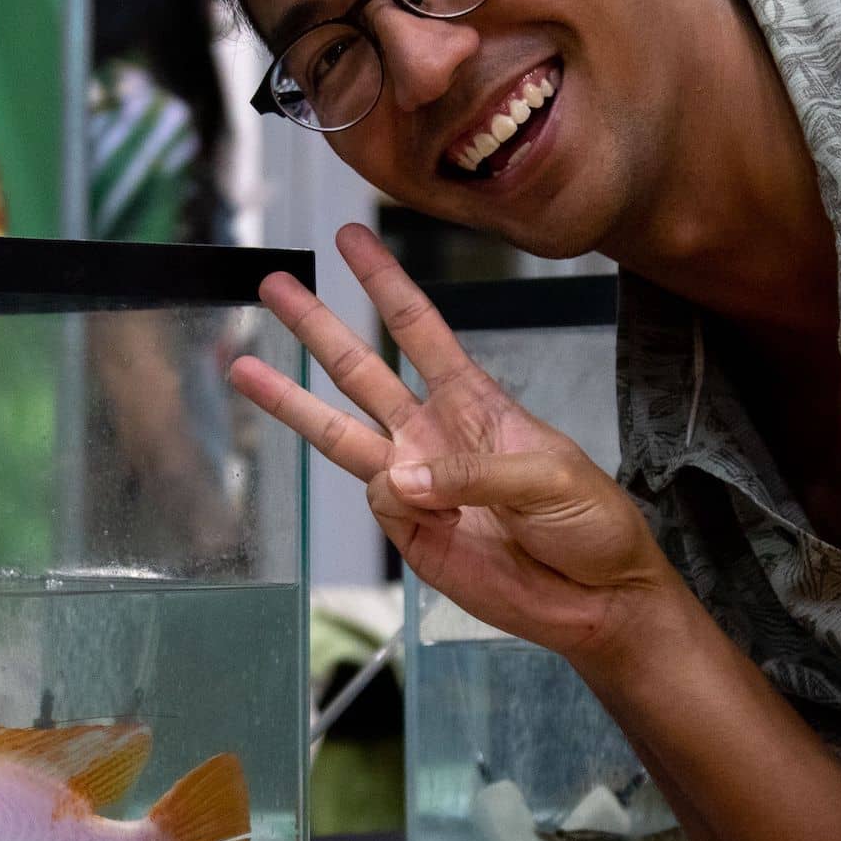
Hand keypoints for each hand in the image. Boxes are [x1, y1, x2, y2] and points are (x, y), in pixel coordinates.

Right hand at [230, 225, 679, 664]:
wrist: (598, 600)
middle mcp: (432, 433)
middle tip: (273, 285)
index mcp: (473, 401)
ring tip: (242, 368)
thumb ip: (472, 472)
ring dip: (289, 400)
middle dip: (316, 326)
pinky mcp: (408, 534)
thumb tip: (394, 480)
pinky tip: (424, 508)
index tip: (352, 240)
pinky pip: (378, 503)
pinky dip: (391, 500)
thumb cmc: (590, 524)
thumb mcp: (549, 477)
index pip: (418, 330)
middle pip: (359, 370)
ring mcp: (415, 484)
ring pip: (337, 433)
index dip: (384, 283)